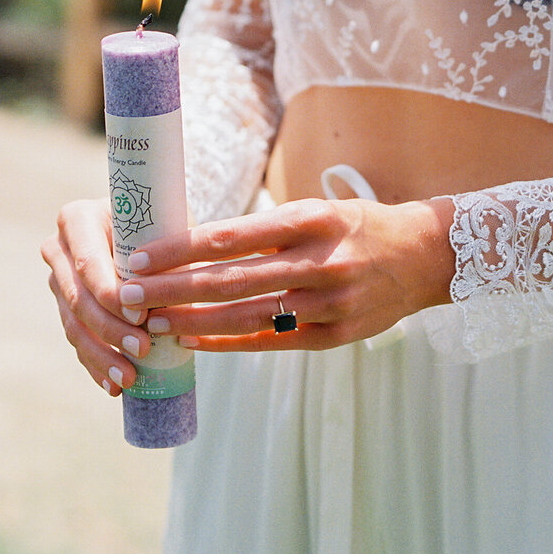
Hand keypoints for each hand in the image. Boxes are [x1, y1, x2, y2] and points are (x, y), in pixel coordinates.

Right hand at [41, 198, 156, 395]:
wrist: (146, 226)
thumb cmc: (161, 220)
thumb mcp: (168, 225)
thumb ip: (172, 251)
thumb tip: (185, 290)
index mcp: (78, 219)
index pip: (88, 261)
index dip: (110, 292)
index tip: (140, 314)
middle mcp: (61, 248)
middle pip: (79, 297)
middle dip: (110, 328)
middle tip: (143, 348)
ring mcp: (59, 280)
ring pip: (74, 324)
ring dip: (102, 354)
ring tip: (128, 377)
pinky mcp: (66, 307)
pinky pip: (77, 340)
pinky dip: (96, 364)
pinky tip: (113, 385)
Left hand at [118, 195, 456, 352]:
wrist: (425, 257)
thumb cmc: (358, 226)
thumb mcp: (318, 210)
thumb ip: (267, 229)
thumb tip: (196, 244)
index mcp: (311, 220)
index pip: (232, 236)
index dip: (181, 249)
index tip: (140, 256)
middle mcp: (319, 262)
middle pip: (229, 280)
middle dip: (172, 289)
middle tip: (127, 294)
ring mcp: (327, 304)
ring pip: (245, 316)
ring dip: (191, 320)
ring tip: (150, 322)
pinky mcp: (333, 337)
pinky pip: (269, 342)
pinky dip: (227, 343)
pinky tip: (193, 340)